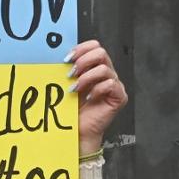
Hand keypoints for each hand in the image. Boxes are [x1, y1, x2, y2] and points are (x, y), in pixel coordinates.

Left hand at [66, 39, 127, 154]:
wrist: (78, 131)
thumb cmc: (72, 110)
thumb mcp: (67, 86)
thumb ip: (68, 71)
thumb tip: (59, 58)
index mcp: (94, 67)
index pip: (94, 46)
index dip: (81, 49)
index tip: (66, 59)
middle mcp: (106, 73)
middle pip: (101, 52)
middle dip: (83, 61)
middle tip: (70, 74)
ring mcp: (114, 85)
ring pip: (104, 69)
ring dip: (86, 78)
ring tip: (75, 89)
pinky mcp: (119, 97)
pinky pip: (111, 84)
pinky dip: (97, 89)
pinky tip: (89, 98)